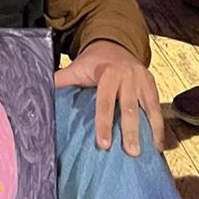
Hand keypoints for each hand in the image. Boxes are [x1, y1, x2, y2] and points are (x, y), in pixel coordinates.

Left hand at [55, 41, 164, 155]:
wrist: (114, 43)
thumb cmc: (93, 62)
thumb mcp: (77, 68)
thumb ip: (62, 80)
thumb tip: (40, 91)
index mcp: (108, 72)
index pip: (105, 100)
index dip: (104, 123)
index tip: (104, 144)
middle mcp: (128, 76)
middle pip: (129, 107)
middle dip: (130, 131)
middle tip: (130, 153)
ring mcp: (143, 81)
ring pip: (147, 109)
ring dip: (149, 132)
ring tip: (148, 154)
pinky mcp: (152, 86)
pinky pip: (156, 109)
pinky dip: (159, 128)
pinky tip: (157, 147)